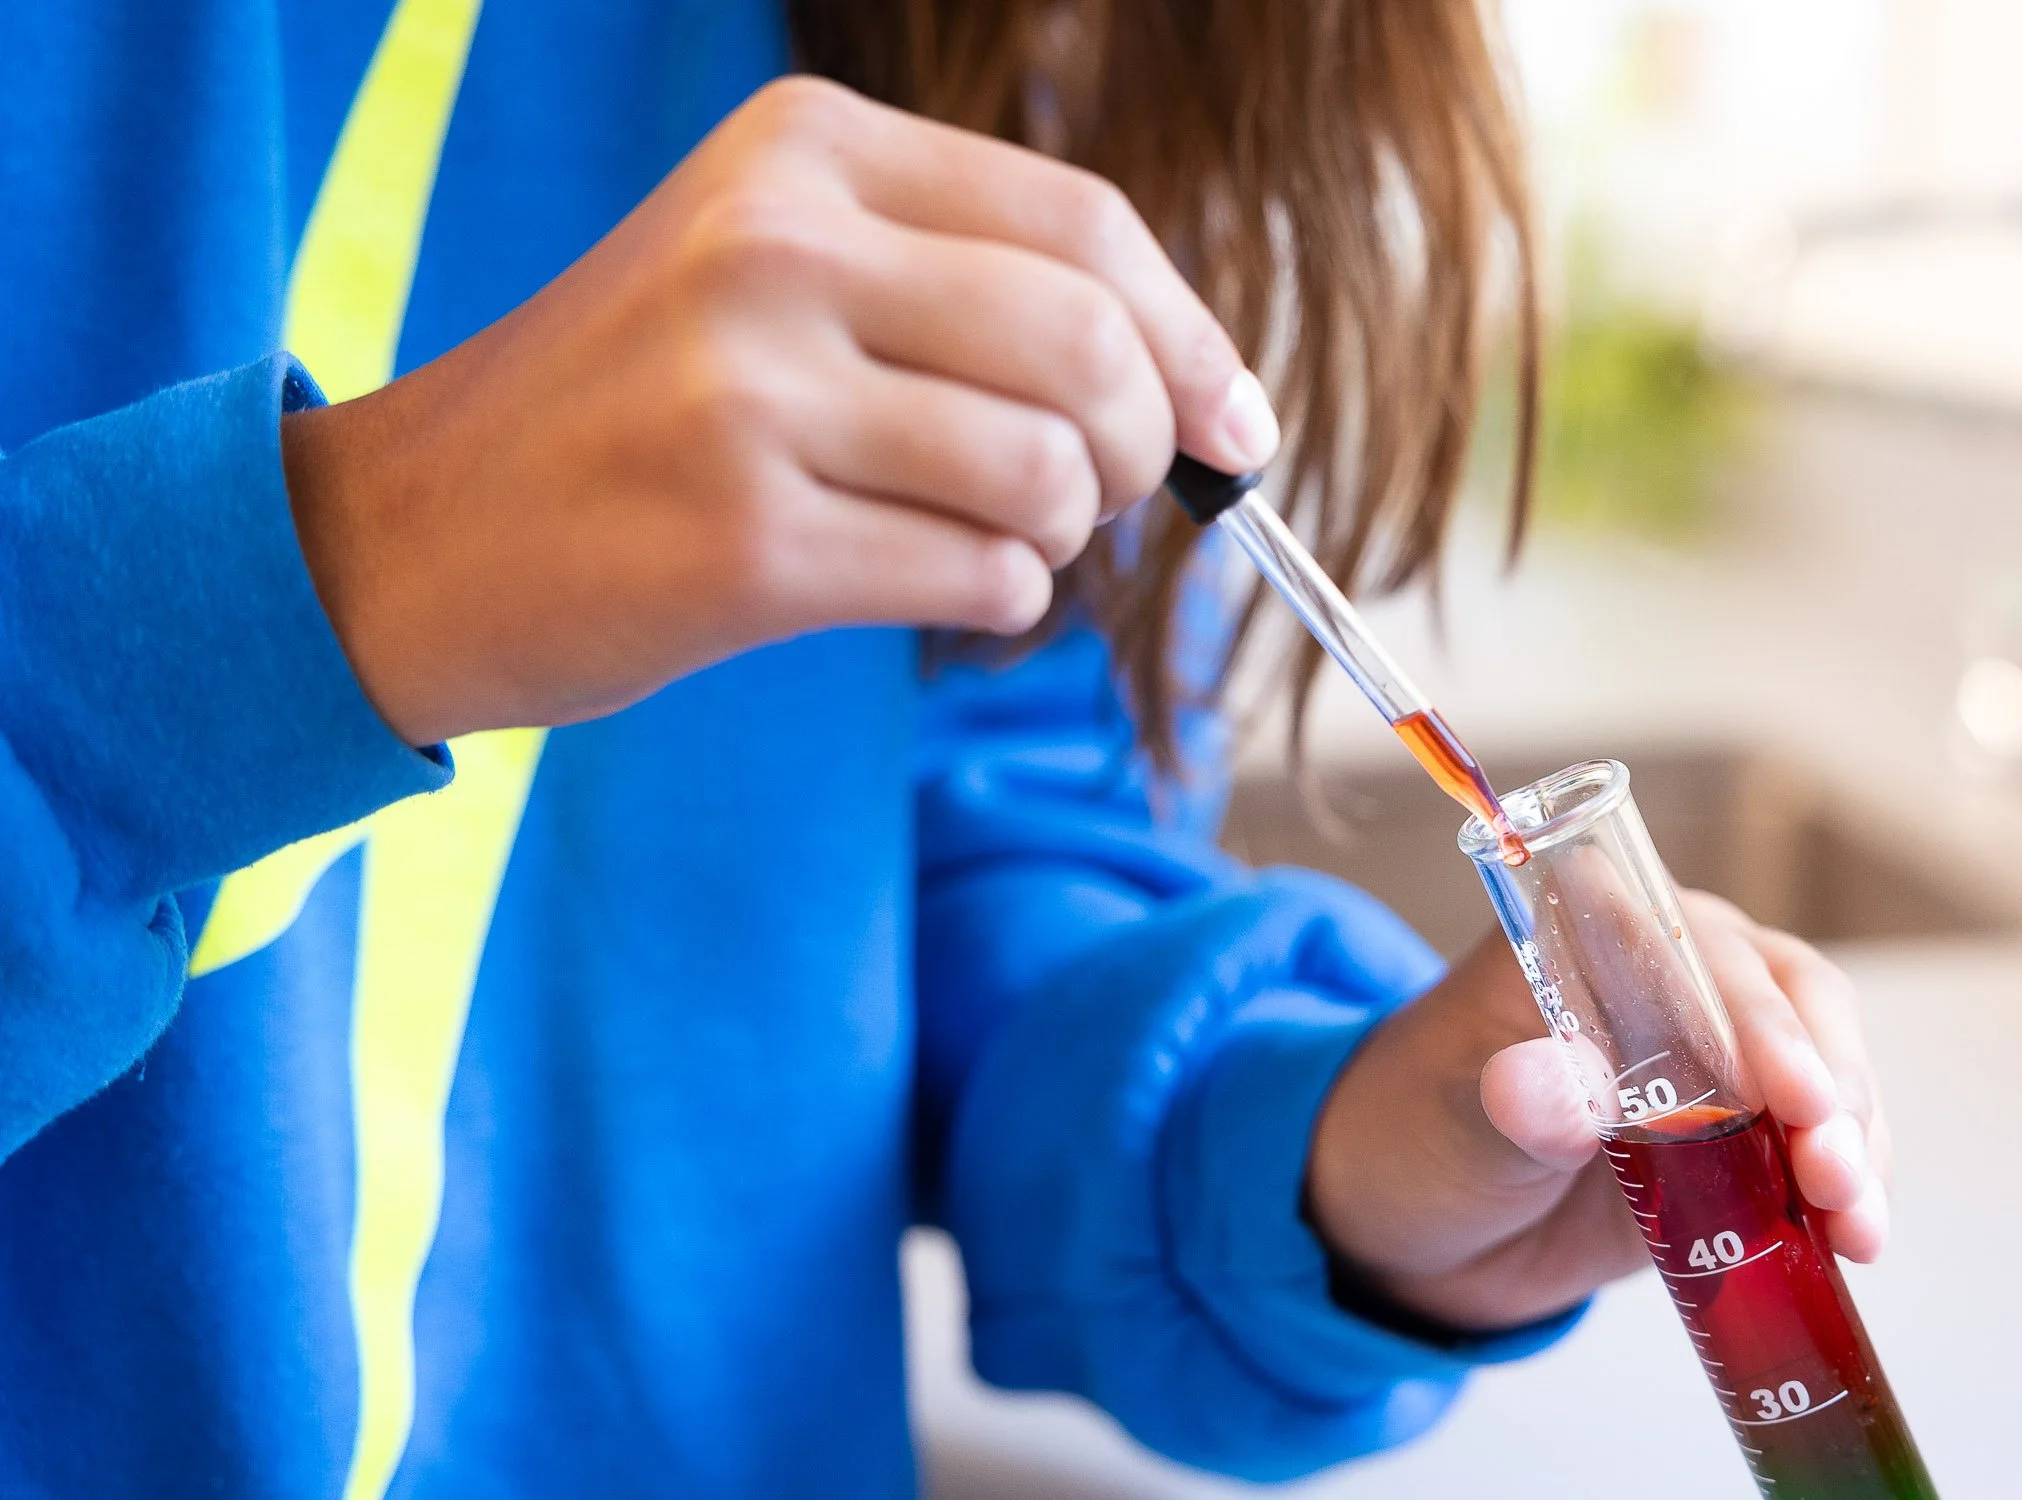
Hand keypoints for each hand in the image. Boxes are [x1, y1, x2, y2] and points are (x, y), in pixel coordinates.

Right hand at [282, 76, 1278, 745]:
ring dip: (1056, 534)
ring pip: (1046, 471)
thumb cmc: (632, 412)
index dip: (1192, 337)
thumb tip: (1204, 393)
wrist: (417, 537)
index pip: (1084, 224)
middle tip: (1102, 495)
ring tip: (986, 538)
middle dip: (1139, 446)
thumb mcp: (771, 274)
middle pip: (1089, 343)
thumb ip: (965, 290)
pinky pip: (980, 575)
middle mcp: (773, 248)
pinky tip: (930, 582)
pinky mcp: (740, 543)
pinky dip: (997, 596)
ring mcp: (748, 394)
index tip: (1233, 426)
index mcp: (799, 151)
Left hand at [1306, 892, 1890, 1329]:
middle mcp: (1666, 971)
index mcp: (1586, 932)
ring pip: (1824, 1064)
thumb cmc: (1417, 1139)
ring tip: (1854, 1224)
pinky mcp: (1743, 1131)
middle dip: (1823, 1084)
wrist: (1418, 1229)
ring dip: (1856, 1141)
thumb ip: (1512, 1105)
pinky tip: (1857, 1241)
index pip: (1688, 940)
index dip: (1749, 1009)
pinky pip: (1820, 1140)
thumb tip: (1552, 1086)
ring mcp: (1716, 1051)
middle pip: (1782, 997)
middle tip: (1831, 1170)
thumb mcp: (1453, 1127)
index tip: (1785, 1090)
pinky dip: (1851, 1186)